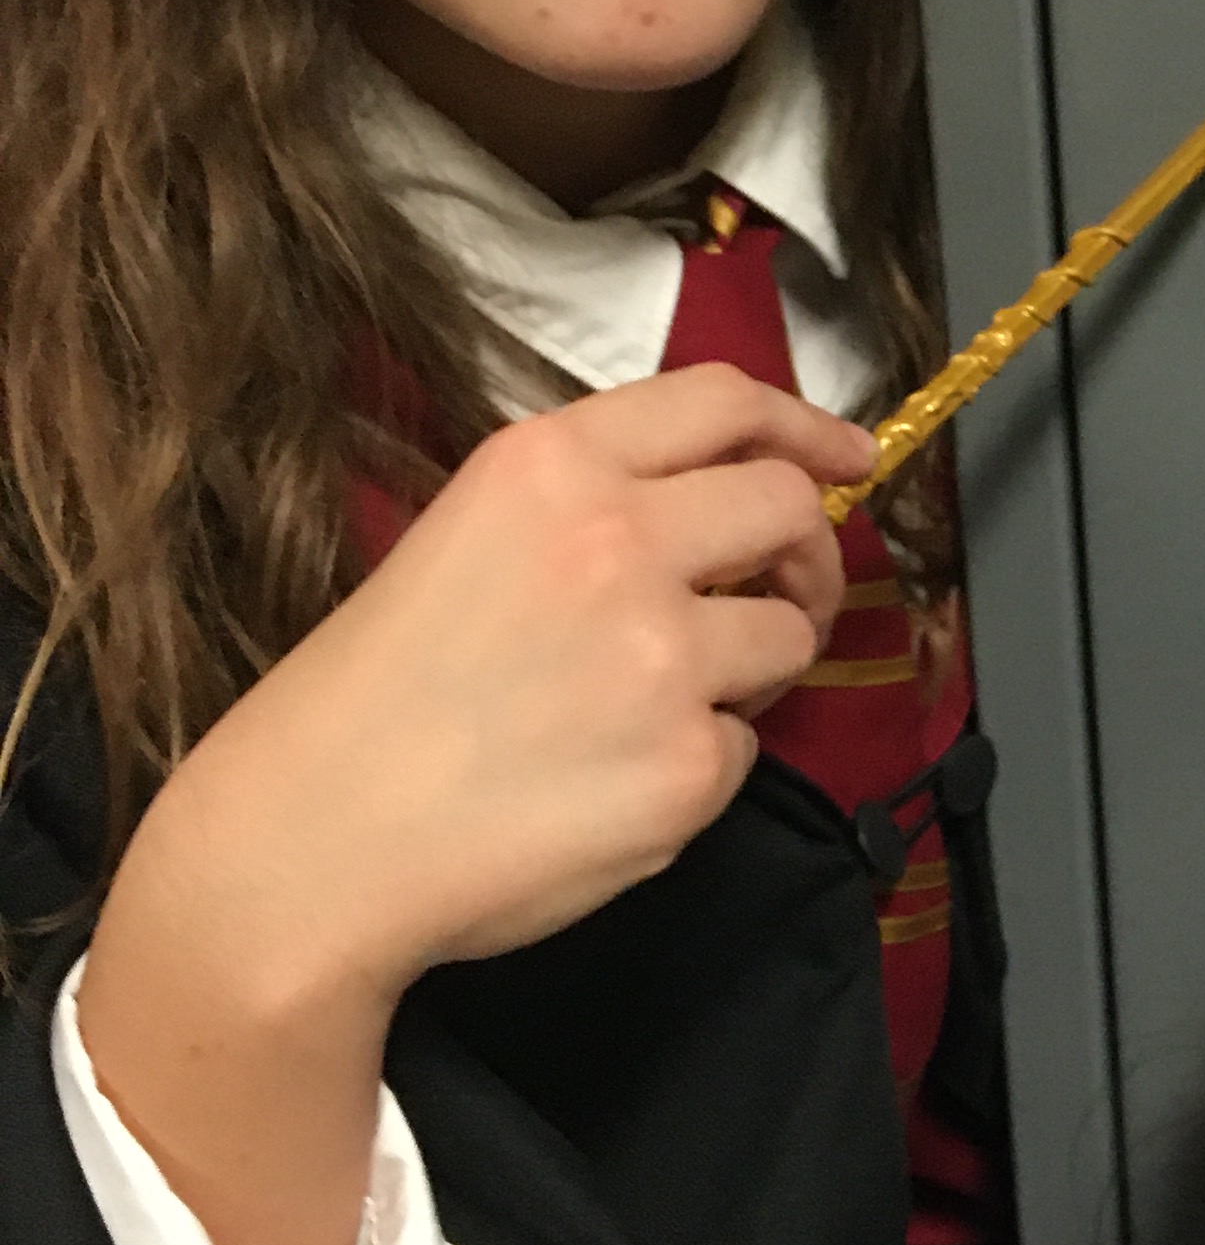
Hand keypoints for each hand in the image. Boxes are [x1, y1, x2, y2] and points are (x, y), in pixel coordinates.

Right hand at [74, 365, 873, 1244]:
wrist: (313, 844)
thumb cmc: (367, 700)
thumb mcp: (463, 538)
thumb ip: (589, 510)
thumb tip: (717, 519)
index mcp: (551, 467)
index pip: (723, 401)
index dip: (807, 427)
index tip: (851, 460)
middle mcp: (621, 540)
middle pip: (789, 511)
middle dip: (808, 552)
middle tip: (784, 593)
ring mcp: (665, 654)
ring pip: (786, 634)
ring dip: (751, 667)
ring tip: (653, 706)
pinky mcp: (689, 763)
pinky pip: (743, 747)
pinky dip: (698, 764)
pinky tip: (606, 784)